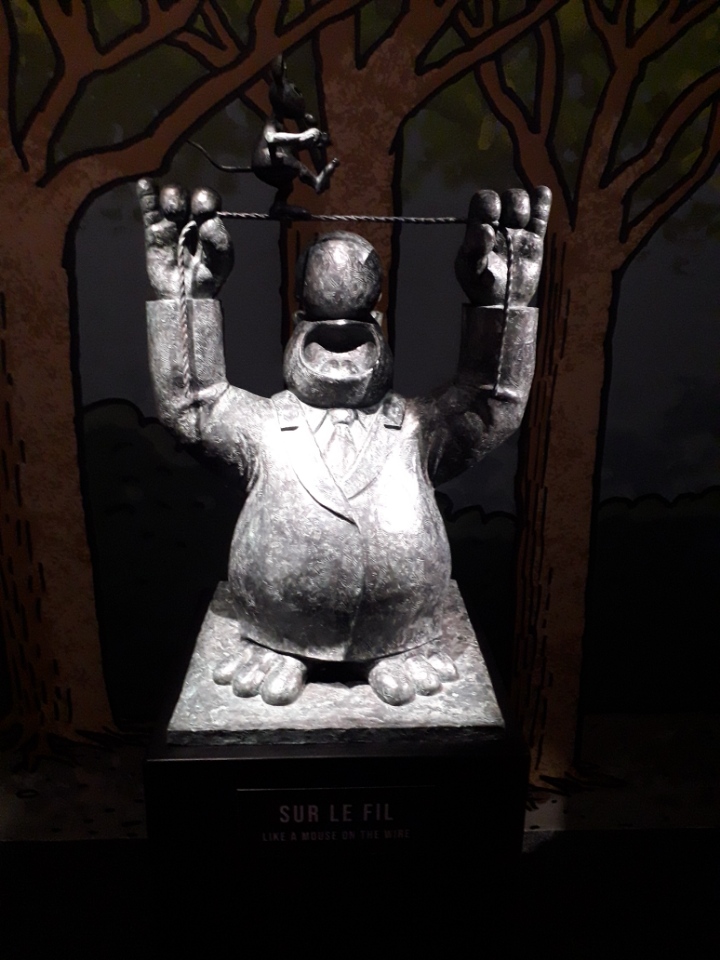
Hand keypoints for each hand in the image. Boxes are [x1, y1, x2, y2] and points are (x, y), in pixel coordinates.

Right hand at [137, 180, 232, 299]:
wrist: (185, 298)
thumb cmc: (207, 279)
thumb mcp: (221, 262)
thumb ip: (218, 241)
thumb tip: (208, 222)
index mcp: (208, 221)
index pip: (207, 199)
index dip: (205, 199)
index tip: (203, 210)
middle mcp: (189, 218)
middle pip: (185, 194)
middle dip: (185, 197)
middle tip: (184, 211)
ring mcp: (170, 223)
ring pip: (168, 197)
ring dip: (170, 198)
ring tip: (171, 213)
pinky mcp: (153, 230)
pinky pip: (148, 208)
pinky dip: (146, 194)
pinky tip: (145, 185)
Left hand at [455, 187, 550, 306]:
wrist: (504, 304)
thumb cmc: (482, 288)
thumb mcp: (472, 272)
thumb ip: (476, 251)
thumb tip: (486, 229)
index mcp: (478, 229)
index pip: (483, 201)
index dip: (490, 204)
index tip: (493, 220)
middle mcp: (498, 224)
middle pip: (505, 197)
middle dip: (510, 204)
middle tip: (513, 224)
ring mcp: (517, 230)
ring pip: (521, 200)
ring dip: (523, 206)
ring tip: (522, 225)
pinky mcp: (534, 237)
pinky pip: (539, 214)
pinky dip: (542, 201)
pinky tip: (542, 193)